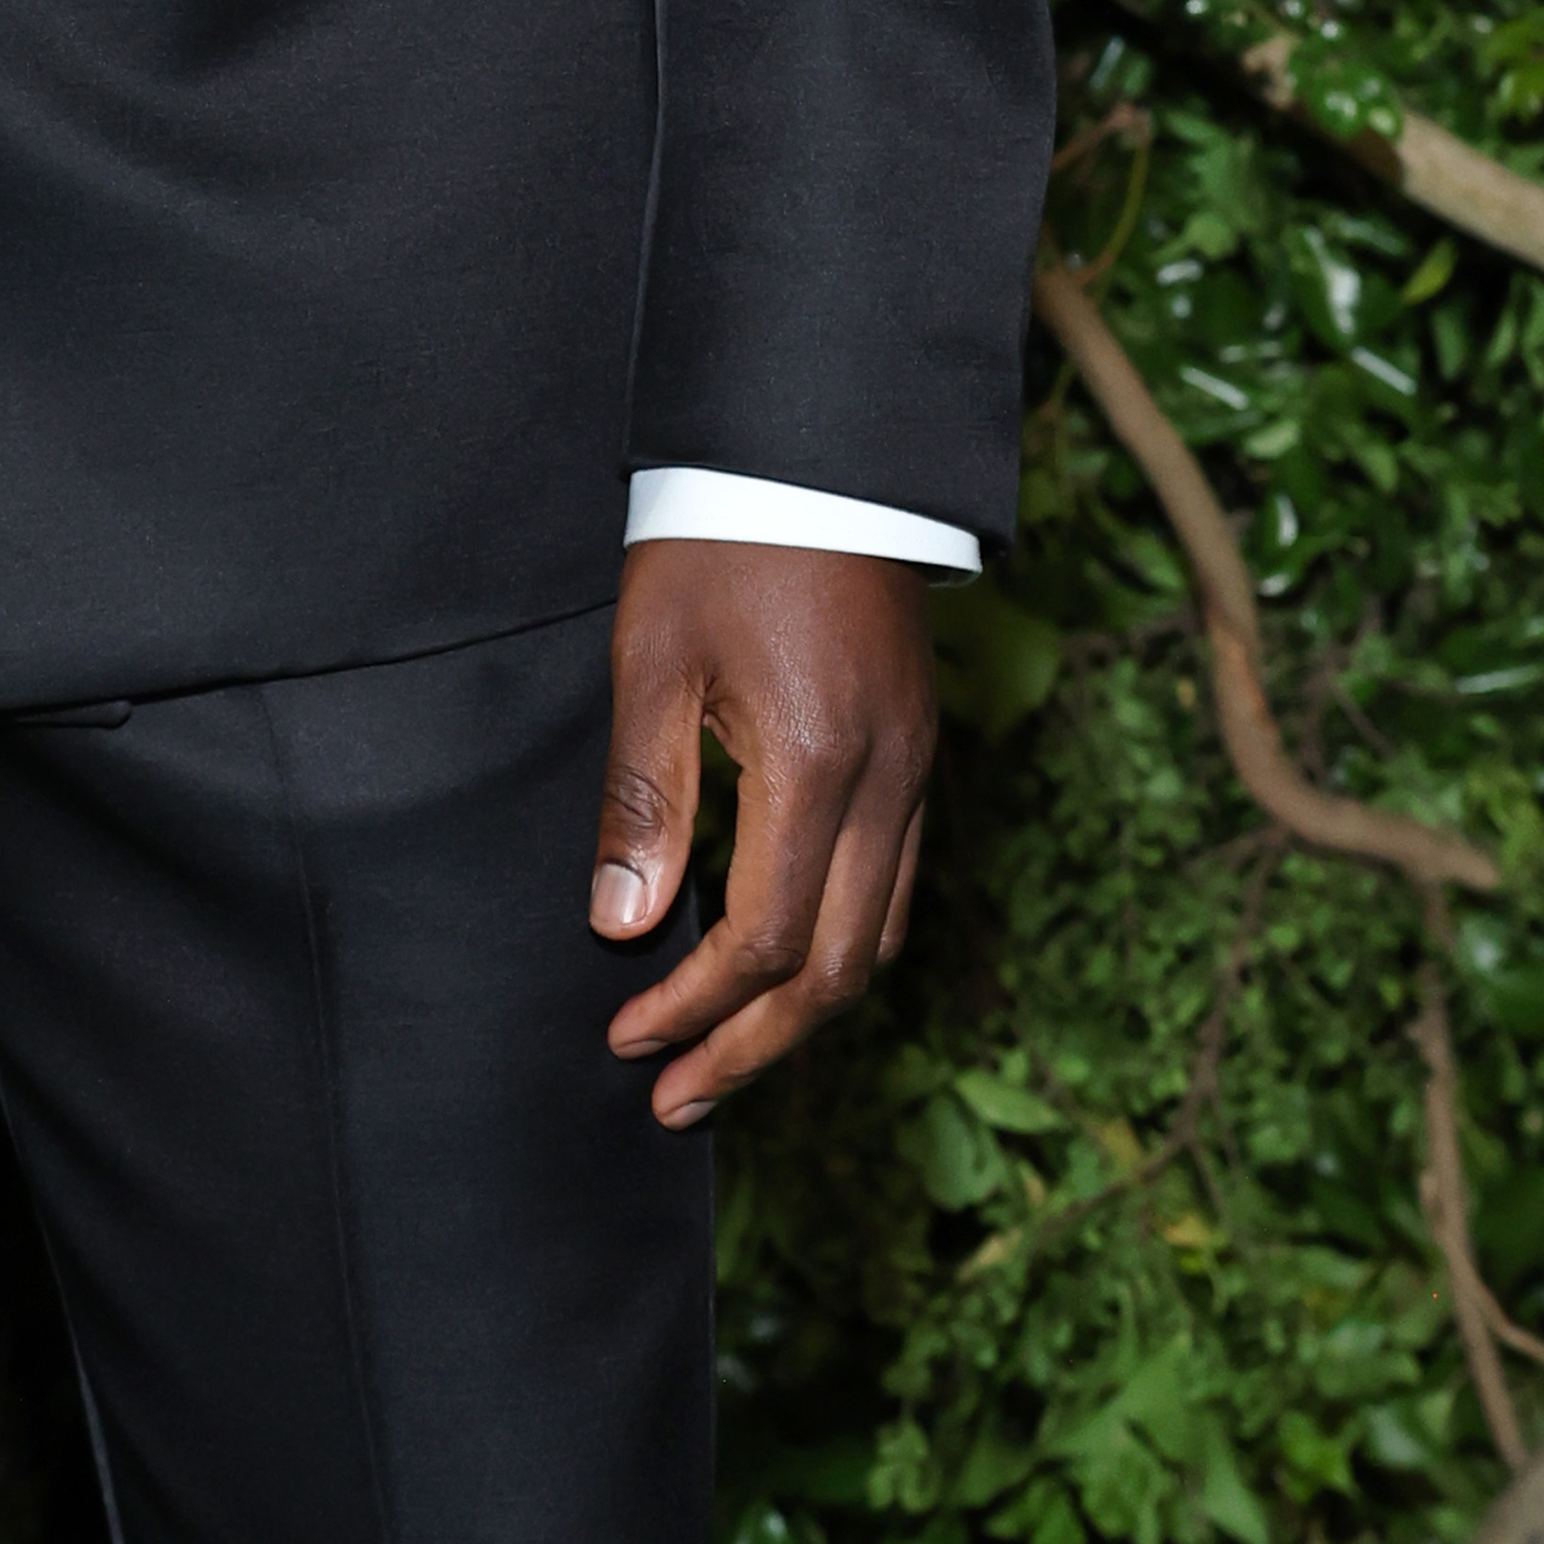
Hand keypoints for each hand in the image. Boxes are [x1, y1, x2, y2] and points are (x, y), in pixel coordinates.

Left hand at [588, 540, 937, 1125]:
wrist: (815, 449)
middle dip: (754, 1045)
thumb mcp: (654, 659)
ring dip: (803, 1012)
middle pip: (838, 969)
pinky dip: (841, 949)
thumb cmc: (721, 538)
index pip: (768, 939)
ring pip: (880, 939)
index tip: (629, 1039)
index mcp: (818, 760)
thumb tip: (624, 927)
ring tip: (725, 1056)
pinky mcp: (920, 751)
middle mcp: (889, 782)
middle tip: (675, 1094)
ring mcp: (918, 770)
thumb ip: (645, 800)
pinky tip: (785, 966)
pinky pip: (894, 886)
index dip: (698, 1007)